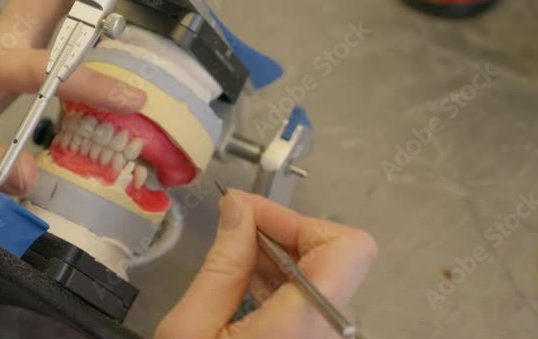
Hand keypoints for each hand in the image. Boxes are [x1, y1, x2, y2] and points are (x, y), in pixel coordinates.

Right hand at [156, 190, 376, 338]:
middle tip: (234, 231)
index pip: (347, 247)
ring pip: (325, 282)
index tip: (249, 214)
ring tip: (231, 265)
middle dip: (283, 237)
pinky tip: (243, 295)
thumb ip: (221, 264)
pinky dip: (283, 290)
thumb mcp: (189, 331)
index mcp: (304, 328)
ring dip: (281, 262)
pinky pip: (314, 308)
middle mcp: (331, 338)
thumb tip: (238, 211)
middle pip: (335, 260)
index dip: (299, 221)